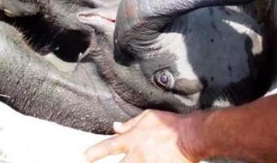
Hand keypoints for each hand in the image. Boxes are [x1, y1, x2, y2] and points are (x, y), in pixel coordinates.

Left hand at [84, 110, 202, 161]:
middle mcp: (137, 156)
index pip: (109, 146)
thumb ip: (130, 123)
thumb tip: (116, 126)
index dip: (96, 152)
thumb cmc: (170, 125)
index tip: (86, 156)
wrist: (190, 136)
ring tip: (132, 162)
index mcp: (133, 140)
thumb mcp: (148, 117)